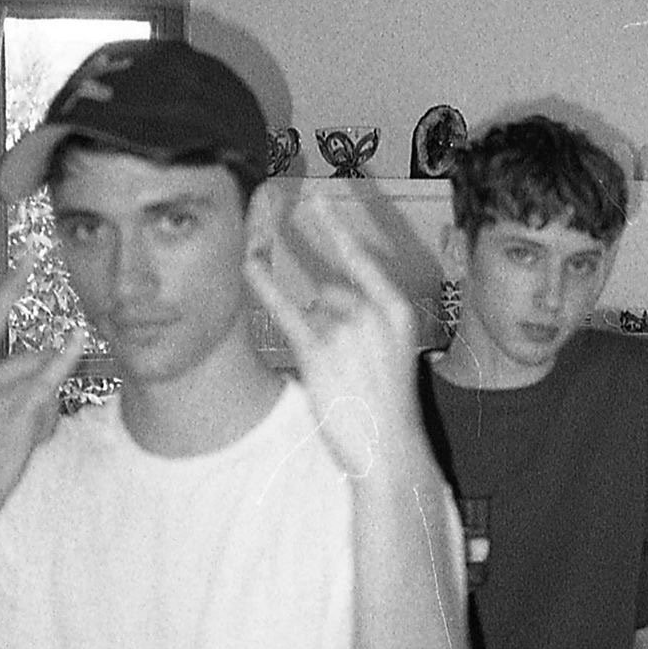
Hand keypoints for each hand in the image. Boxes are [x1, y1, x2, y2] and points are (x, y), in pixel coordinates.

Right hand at [0, 249, 85, 538]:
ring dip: (46, 410)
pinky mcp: (9, 415)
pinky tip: (79, 342)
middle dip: (43, 387)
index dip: (12, 283)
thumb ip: (7, 385)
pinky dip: (64, 366)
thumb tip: (52, 362)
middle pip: (31, 358)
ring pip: (43, 379)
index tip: (30, 252)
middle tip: (21, 427)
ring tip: (18, 441)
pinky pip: (47, 387)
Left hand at [246, 196, 421, 476]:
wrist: (388, 450)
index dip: (335, 229)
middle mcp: (371, 311)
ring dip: (315, 338)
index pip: (360, 259)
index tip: (317, 199)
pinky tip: (249, 262)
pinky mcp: (316, 351)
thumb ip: (367, 320)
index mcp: (398, 310)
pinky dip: (264, 285)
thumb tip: (323, 296)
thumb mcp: (393, 354)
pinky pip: (284, 308)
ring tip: (339, 377)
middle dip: (328, 320)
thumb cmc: (388, 406)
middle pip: (331, 291)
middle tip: (347, 367)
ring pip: (312, 311)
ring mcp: (344, 330)